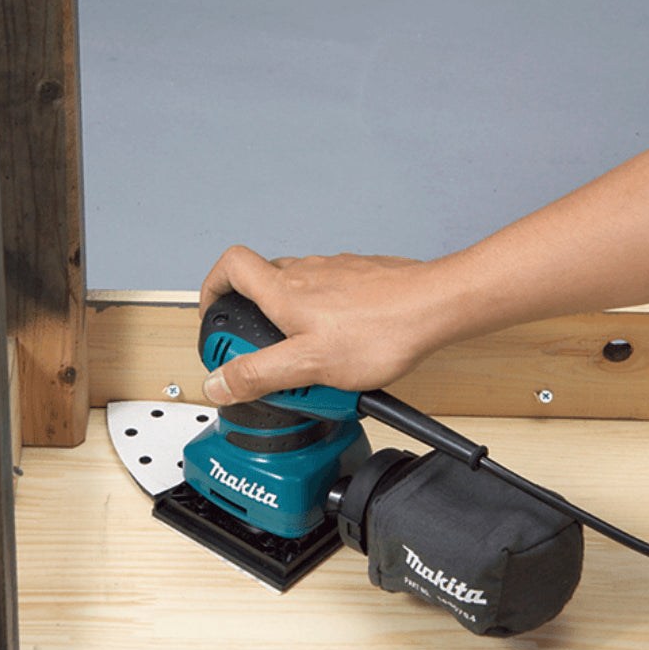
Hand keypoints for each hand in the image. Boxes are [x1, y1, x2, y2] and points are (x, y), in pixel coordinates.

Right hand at [199, 246, 444, 404]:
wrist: (435, 309)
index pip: (230, 266)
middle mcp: (306, 272)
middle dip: (256, 323)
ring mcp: (334, 273)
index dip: (213, 288)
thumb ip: (258, 374)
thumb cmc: (380, 330)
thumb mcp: (308, 364)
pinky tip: (341, 352)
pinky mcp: (360, 281)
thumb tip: (218, 382)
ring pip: (297, 294)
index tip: (215, 318)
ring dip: (292, 327)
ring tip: (308, 366)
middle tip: (265, 359)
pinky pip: (329, 301)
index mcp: (283, 290)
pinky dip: (324, 325)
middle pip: (261, 286)